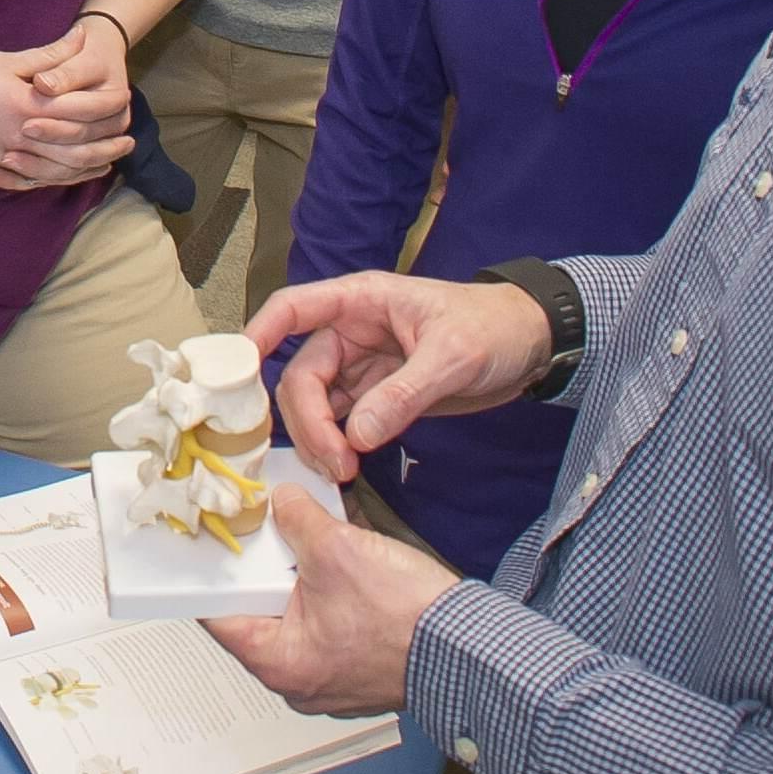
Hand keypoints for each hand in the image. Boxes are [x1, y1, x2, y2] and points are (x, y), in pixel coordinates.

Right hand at [0, 29, 131, 191]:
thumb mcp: (6, 59)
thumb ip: (49, 55)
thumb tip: (83, 36)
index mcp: (28, 105)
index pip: (80, 114)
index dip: (107, 113)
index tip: (126, 110)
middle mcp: (19, 136)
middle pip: (74, 149)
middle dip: (105, 148)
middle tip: (128, 145)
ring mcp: (2, 156)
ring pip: (54, 171)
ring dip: (84, 170)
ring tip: (106, 164)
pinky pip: (26, 181)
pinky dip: (50, 180)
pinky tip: (63, 177)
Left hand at [203, 485, 458, 716]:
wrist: (471, 648)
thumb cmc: (405, 617)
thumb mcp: (337, 550)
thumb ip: (297, 519)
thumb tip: (282, 501)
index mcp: (279, 663)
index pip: (219, 614)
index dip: (211, 572)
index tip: (206, 539)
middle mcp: (298, 680)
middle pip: (257, 611)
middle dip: (259, 567)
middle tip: (252, 527)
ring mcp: (329, 676)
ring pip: (293, 614)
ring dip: (294, 575)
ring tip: (290, 535)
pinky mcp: (357, 664)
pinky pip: (324, 622)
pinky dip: (321, 590)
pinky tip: (326, 556)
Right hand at [247, 272, 553, 482]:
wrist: (533, 345)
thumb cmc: (494, 327)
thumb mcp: (453, 356)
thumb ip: (403, 394)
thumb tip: (358, 435)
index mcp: (361, 302)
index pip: (293, 309)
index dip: (260, 334)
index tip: (239, 372)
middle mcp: (352, 333)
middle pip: (302, 373)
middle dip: (308, 420)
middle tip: (335, 462)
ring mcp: (363, 366)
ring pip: (318, 403)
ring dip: (321, 438)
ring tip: (345, 472)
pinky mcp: (379, 396)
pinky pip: (344, 420)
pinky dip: (339, 444)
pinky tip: (349, 467)